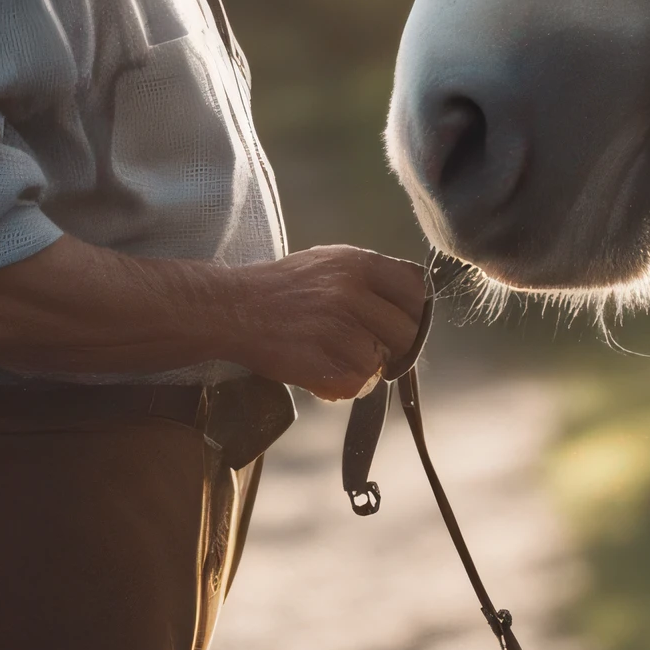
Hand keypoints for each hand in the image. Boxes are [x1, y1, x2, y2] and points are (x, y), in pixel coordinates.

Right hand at [224, 245, 430, 400]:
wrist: (232, 309)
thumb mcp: (329, 264)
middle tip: (368, 348)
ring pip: (382, 362)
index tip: (400, 321)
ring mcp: (338, 328)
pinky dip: (344, 386)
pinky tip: (322, 371)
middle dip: (394, 347)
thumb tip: (411, 302)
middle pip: (408, 333)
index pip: (417, 289)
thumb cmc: (282, 288)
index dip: (413, 311)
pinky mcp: (323, 362)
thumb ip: (370, 278)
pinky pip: (358, 384)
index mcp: (359, 263)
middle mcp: (353, 293)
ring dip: (365, 368)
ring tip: (335, 358)